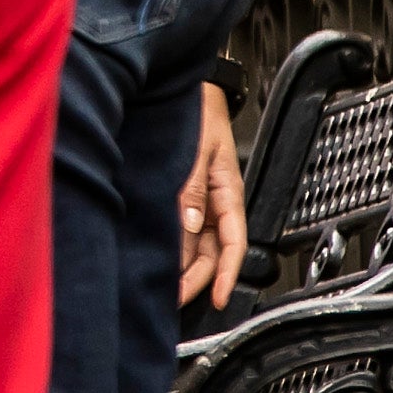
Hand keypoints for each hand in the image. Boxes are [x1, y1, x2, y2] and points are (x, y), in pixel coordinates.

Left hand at [177, 84, 249, 309]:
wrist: (189, 93)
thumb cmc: (200, 114)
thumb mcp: (198, 149)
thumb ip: (192, 187)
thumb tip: (190, 224)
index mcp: (228, 192)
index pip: (234, 243)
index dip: (229, 274)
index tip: (221, 298)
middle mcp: (215, 202)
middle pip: (213, 253)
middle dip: (198, 280)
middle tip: (175, 299)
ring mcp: (199, 201)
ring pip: (196, 246)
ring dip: (184, 268)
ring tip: (165, 290)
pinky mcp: (182, 197)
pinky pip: (182, 230)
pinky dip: (173, 248)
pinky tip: (158, 260)